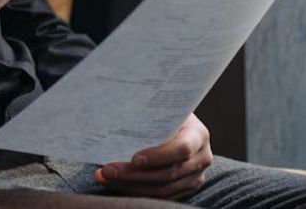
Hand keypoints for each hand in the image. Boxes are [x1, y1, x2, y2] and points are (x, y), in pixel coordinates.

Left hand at [94, 114, 212, 199]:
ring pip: (162, 189)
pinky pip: (160, 196)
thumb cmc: (164, 112)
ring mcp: (195, 176)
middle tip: (107, 170)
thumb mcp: (162, 108)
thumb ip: (148, 113)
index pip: (182, 149)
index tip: (134, 158)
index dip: (158, 156)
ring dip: (130, 185)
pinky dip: (135, 191)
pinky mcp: (184, 188)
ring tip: (104, 177)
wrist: (177, 122)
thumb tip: (112, 114)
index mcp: (198, 134)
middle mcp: (201, 158)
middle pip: (168, 173)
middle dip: (134, 174)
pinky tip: (115, 183)